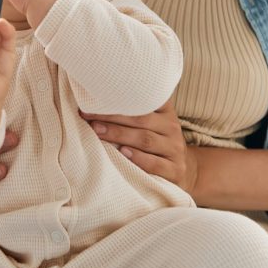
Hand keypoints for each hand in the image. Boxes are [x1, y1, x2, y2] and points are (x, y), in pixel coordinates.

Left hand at [80, 99, 198, 195]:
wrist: (179, 170)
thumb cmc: (154, 141)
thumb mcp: (149, 122)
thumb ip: (131, 111)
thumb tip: (94, 98)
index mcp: (165, 111)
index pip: (144, 100)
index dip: (119, 98)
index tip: (95, 97)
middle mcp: (172, 127)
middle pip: (141, 119)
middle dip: (112, 117)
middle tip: (89, 115)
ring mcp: (174, 149)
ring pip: (145, 140)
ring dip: (119, 135)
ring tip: (98, 131)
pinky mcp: (175, 170)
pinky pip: (155, 163)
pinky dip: (138, 158)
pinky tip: (122, 153)